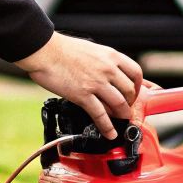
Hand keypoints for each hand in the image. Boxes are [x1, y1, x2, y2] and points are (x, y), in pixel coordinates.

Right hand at [15, 32, 144, 138]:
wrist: (44, 50)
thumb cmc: (62, 49)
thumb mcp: (90, 49)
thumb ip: (103, 61)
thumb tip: (109, 72)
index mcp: (110, 55)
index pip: (136, 72)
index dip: (139, 86)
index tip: (136, 93)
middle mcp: (107, 69)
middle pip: (130, 91)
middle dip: (130, 103)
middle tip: (126, 108)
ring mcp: (96, 83)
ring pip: (119, 104)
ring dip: (122, 115)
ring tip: (121, 121)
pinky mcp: (82, 95)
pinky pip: (100, 114)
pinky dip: (107, 127)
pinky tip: (110, 133)